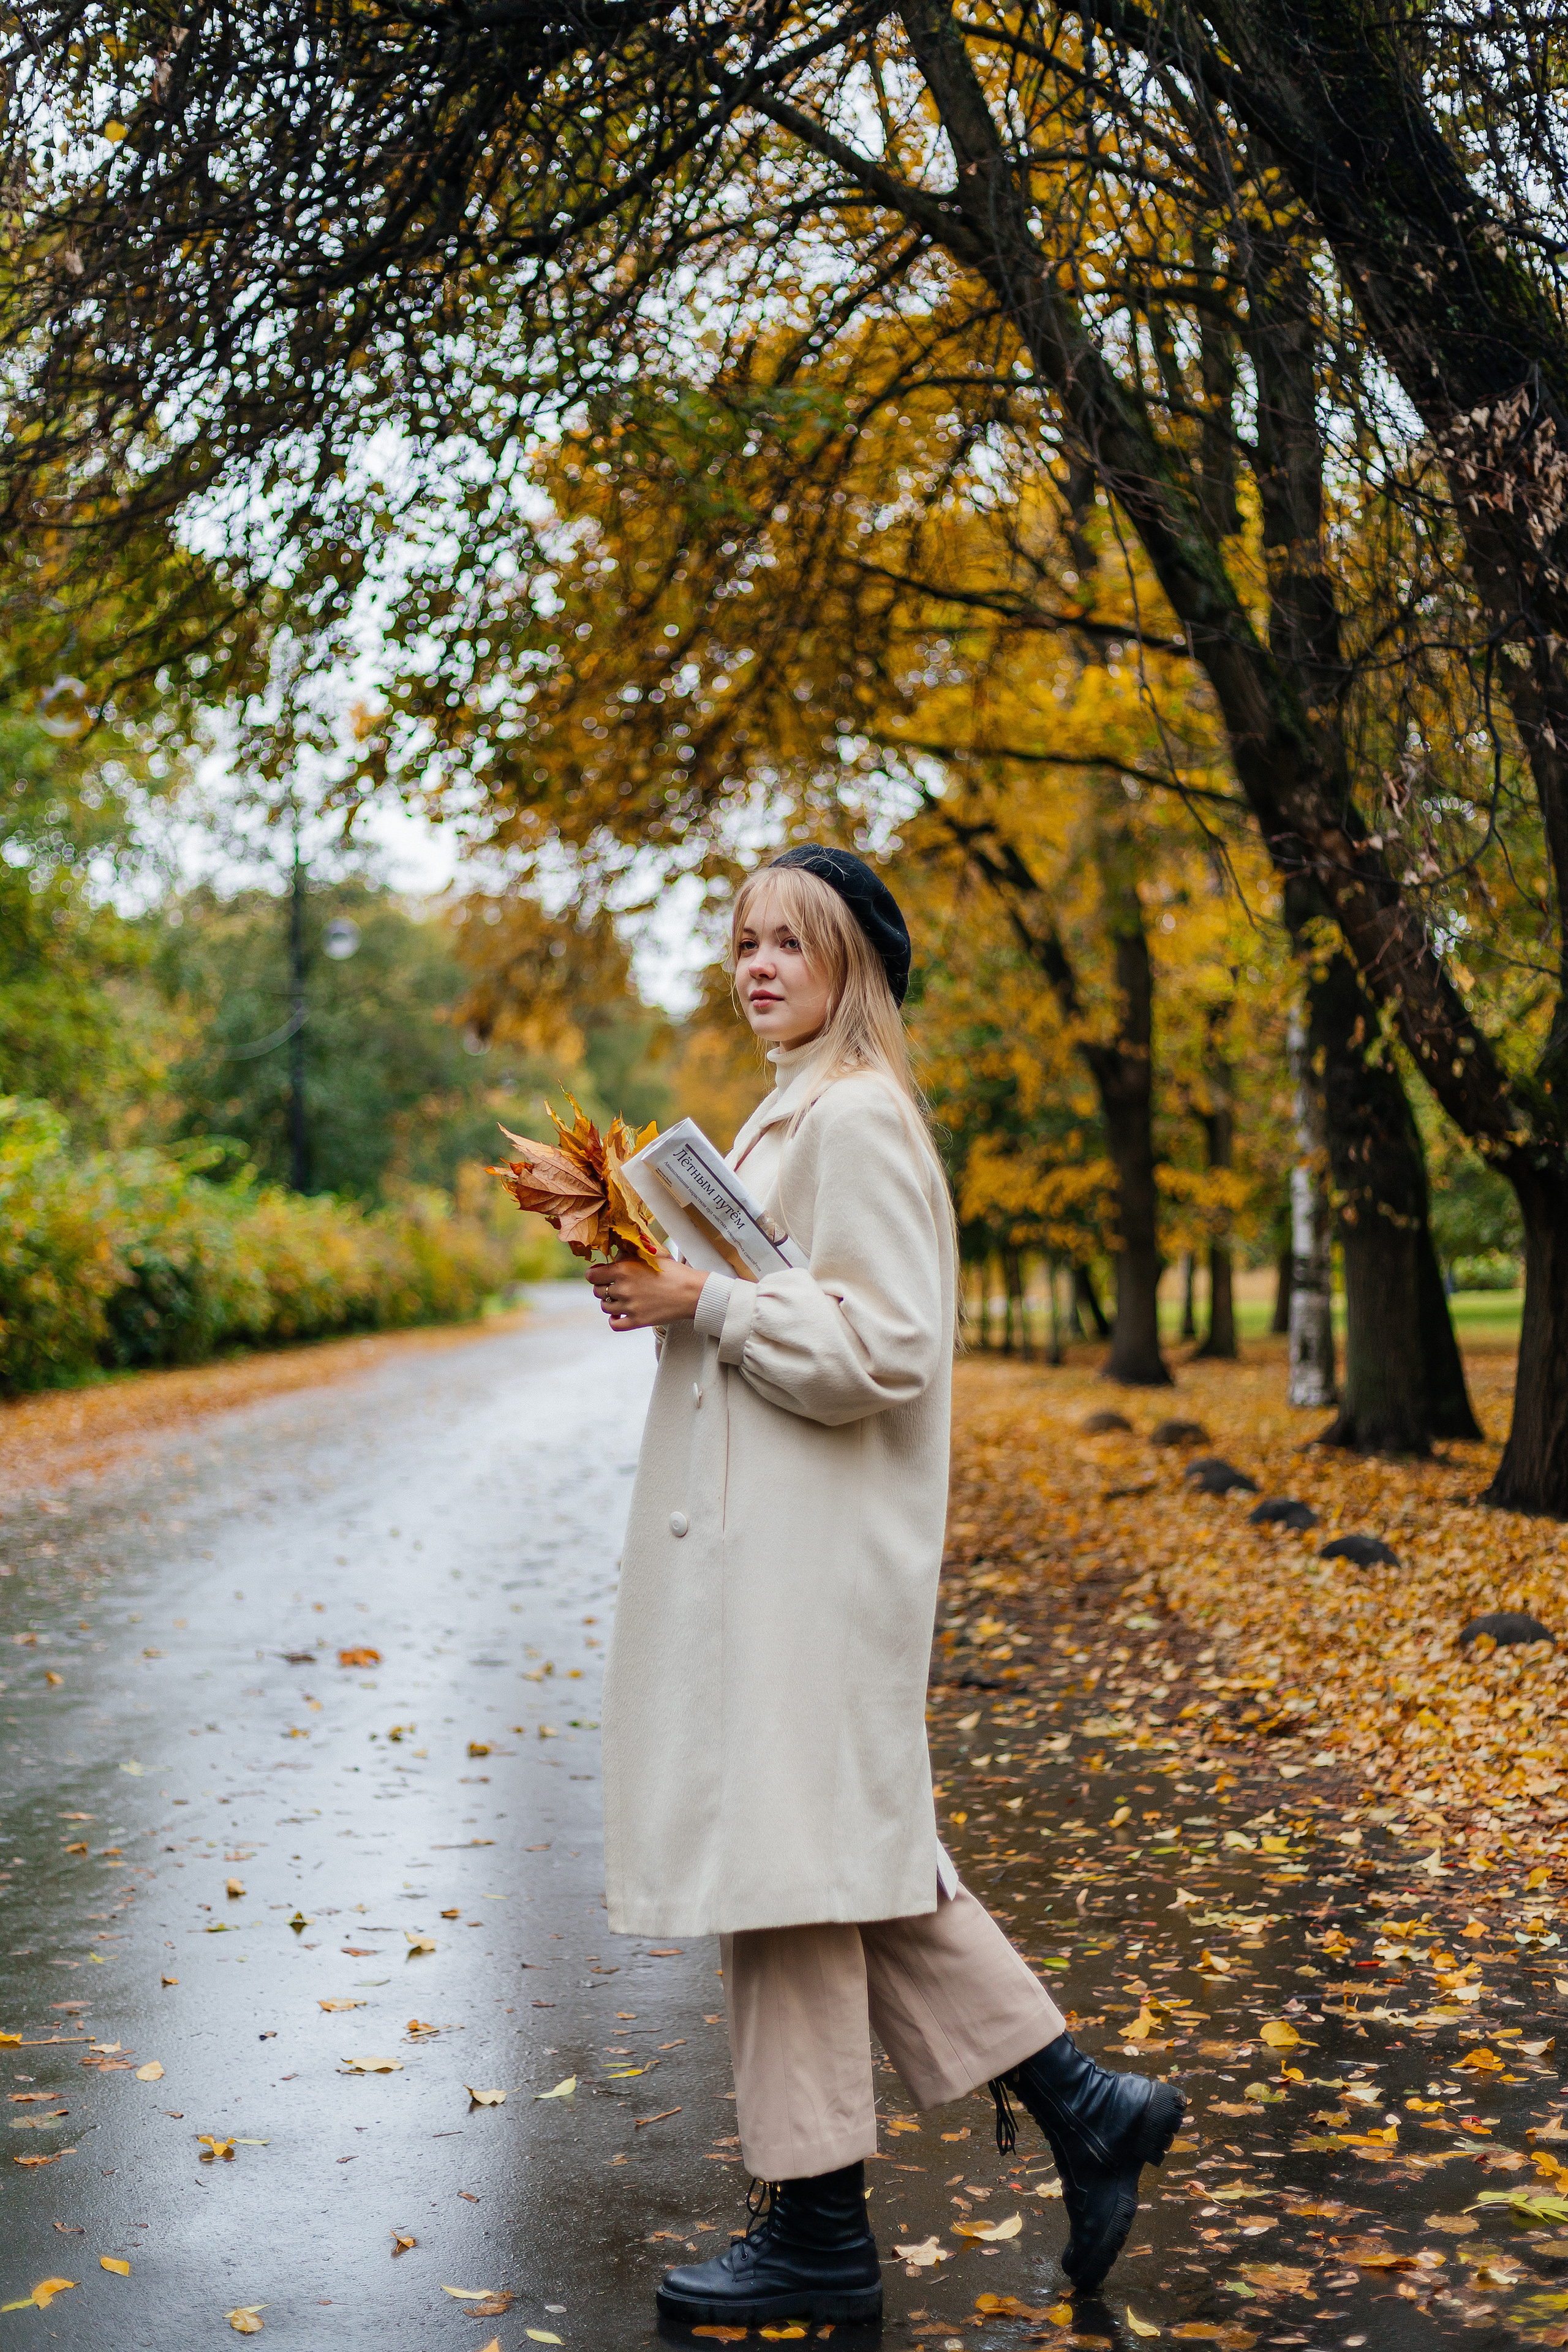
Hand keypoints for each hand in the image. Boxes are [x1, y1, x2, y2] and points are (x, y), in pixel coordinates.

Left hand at [587, 1253, 707, 1332]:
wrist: (692, 1292)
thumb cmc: (674, 1272)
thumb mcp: (650, 1256)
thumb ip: (629, 1255)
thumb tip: (614, 1256)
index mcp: (623, 1269)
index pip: (592, 1275)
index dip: (595, 1275)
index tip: (600, 1275)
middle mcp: (623, 1288)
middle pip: (598, 1291)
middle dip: (603, 1288)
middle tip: (614, 1286)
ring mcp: (629, 1307)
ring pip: (605, 1307)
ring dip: (610, 1302)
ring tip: (621, 1299)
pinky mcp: (637, 1321)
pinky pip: (614, 1324)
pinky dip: (614, 1320)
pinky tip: (620, 1314)